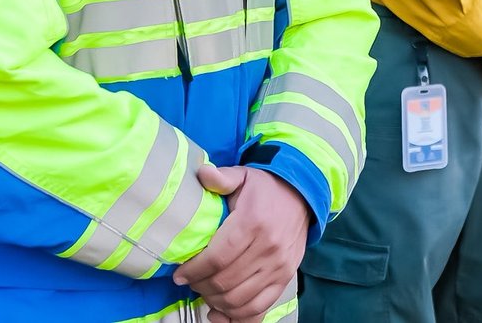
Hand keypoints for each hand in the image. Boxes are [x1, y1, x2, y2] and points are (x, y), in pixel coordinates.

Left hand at [173, 166, 308, 322]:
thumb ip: (221, 177)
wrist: (302, 196)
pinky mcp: (285, 278)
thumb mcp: (243, 176)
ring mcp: (279, 266)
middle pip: (225, 282)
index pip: (217, 258)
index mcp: (252, 222)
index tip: (180, 274)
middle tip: (190, 281)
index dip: (194, 271)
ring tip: (204, 292)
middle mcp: (268, 248)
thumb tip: (202, 173)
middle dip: (200, 287)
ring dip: (216, 302)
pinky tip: (222, 312)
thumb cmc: (266, 188)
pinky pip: (260, 308)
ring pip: (240, 299)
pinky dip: (238, 316)